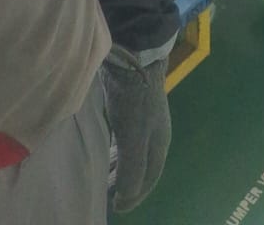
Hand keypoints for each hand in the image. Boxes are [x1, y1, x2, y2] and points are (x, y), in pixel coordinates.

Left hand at [101, 51, 170, 213]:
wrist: (135, 55)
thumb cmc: (135, 101)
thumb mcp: (133, 139)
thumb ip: (131, 170)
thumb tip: (125, 199)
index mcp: (159, 144)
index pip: (149, 179)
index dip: (134, 195)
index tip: (116, 207)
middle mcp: (154, 133)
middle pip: (141, 165)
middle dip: (126, 181)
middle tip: (106, 193)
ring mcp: (143, 117)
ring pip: (131, 149)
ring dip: (119, 165)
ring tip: (103, 174)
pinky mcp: (130, 103)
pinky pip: (123, 135)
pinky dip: (115, 147)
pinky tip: (105, 146)